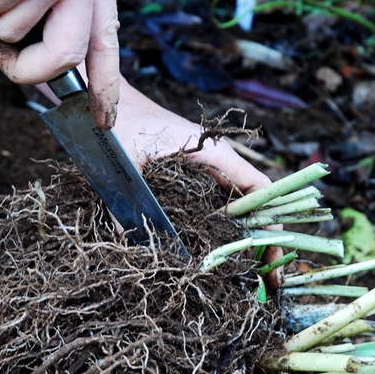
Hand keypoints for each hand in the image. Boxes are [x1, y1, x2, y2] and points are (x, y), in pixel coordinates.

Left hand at [38, 72, 284, 285]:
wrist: (100, 97)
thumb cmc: (115, 123)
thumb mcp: (123, 166)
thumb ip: (128, 204)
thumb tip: (133, 246)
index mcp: (211, 152)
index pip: (258, 187)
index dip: (271, 221)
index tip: (275, 253)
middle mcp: (213, 159)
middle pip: (252, 202)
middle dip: (263, 239)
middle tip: (270, 276)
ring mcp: (201, 166)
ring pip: (235, 205)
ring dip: (245, 236)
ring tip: (253, 272)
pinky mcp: (186, 172)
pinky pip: (214, 202)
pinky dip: (223, 227)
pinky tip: (221, 251)